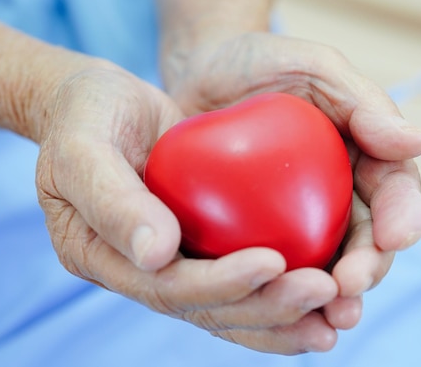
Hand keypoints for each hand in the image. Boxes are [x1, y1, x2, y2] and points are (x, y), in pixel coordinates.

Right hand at [35, 61, 338, 353]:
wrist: (95, 103)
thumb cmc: (83, 116)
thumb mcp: (82, 147)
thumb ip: (113, 201)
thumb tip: (157, 255)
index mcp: (103, 258)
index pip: (170, 287)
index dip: (223, 284)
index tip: (274, 263)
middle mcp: (141, 271)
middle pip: (210, 309)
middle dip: (269, 308)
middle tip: (326, 292)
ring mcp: (171, 262)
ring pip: (231, 308)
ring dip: (285, 317)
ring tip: (337, 313)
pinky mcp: (197, 245)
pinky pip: (241, 278)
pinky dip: (279, 292)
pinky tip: (324, 291)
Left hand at [163, 32, 420, 329]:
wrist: (201, 74)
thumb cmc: (261, 63)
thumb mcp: (315, 66)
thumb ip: (364, 103)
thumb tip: (420, 142)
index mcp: (364, 157)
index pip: (395, 192)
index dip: (401, 218)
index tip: (395, 237)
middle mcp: (339, 194)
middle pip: (366, 241)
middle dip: (365, 269)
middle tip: (349, 289)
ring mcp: (298, 219)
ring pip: (325, 265)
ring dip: (330, 296)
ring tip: (327, 317)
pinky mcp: (255, 234)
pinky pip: (271, 268)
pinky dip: (278, 292)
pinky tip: (274, 310)